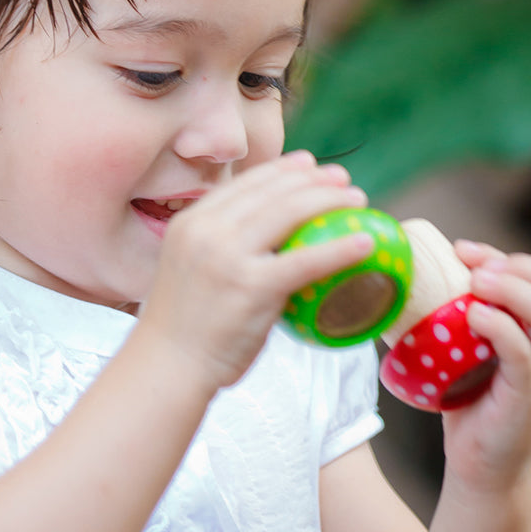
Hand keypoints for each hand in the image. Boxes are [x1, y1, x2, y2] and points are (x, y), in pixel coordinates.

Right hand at [138, 151, 372, 394]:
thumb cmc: (182, 330)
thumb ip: (220, 249)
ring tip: (358, 201)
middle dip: (313, 178)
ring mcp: (227, 256)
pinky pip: (306, 260)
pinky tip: (364, 243)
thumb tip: (266, 242)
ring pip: (289, 213)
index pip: (244, 184)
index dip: (281, 169)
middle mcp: (207, 230)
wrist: (166, 368)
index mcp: (191, 223)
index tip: (308, 163)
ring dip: (330, 201)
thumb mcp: (190, 270)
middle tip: (342, 179)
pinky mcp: (251, 286)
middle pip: (271, 192)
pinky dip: (340, 247)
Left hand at [439, 241, 530, 491]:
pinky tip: (472, 315)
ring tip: (474, 282)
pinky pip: (523, 354)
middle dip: (516, 267)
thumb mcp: (474, 346)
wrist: (478, 466)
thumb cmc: (470, 398)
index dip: (514, 259)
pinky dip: (500, 327)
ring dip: (512, 290)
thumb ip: (466, 311)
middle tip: (471, 263)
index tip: (465, 251)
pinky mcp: (529, 399)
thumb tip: (419, 268)